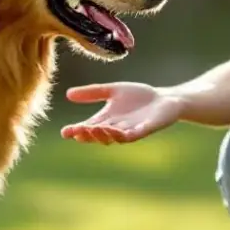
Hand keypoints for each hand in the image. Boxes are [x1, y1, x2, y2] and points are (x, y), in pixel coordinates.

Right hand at [60, 82, 183, 143]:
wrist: (164, 99)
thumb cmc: (138, 97)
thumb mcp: (112, 91)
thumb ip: (92, 93)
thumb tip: (67, 94)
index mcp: (106, 120)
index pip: (87, 128)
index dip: (76, 131)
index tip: (65, 132)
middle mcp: (116, 129)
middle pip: (98, 136)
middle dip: (88, 134)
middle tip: (79, 130)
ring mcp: (130, 131)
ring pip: (114, 138)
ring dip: (104, 135)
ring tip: (95, 128)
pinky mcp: (145, 130)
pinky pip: (134, 135)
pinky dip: (125, 134)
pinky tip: (118, 130)